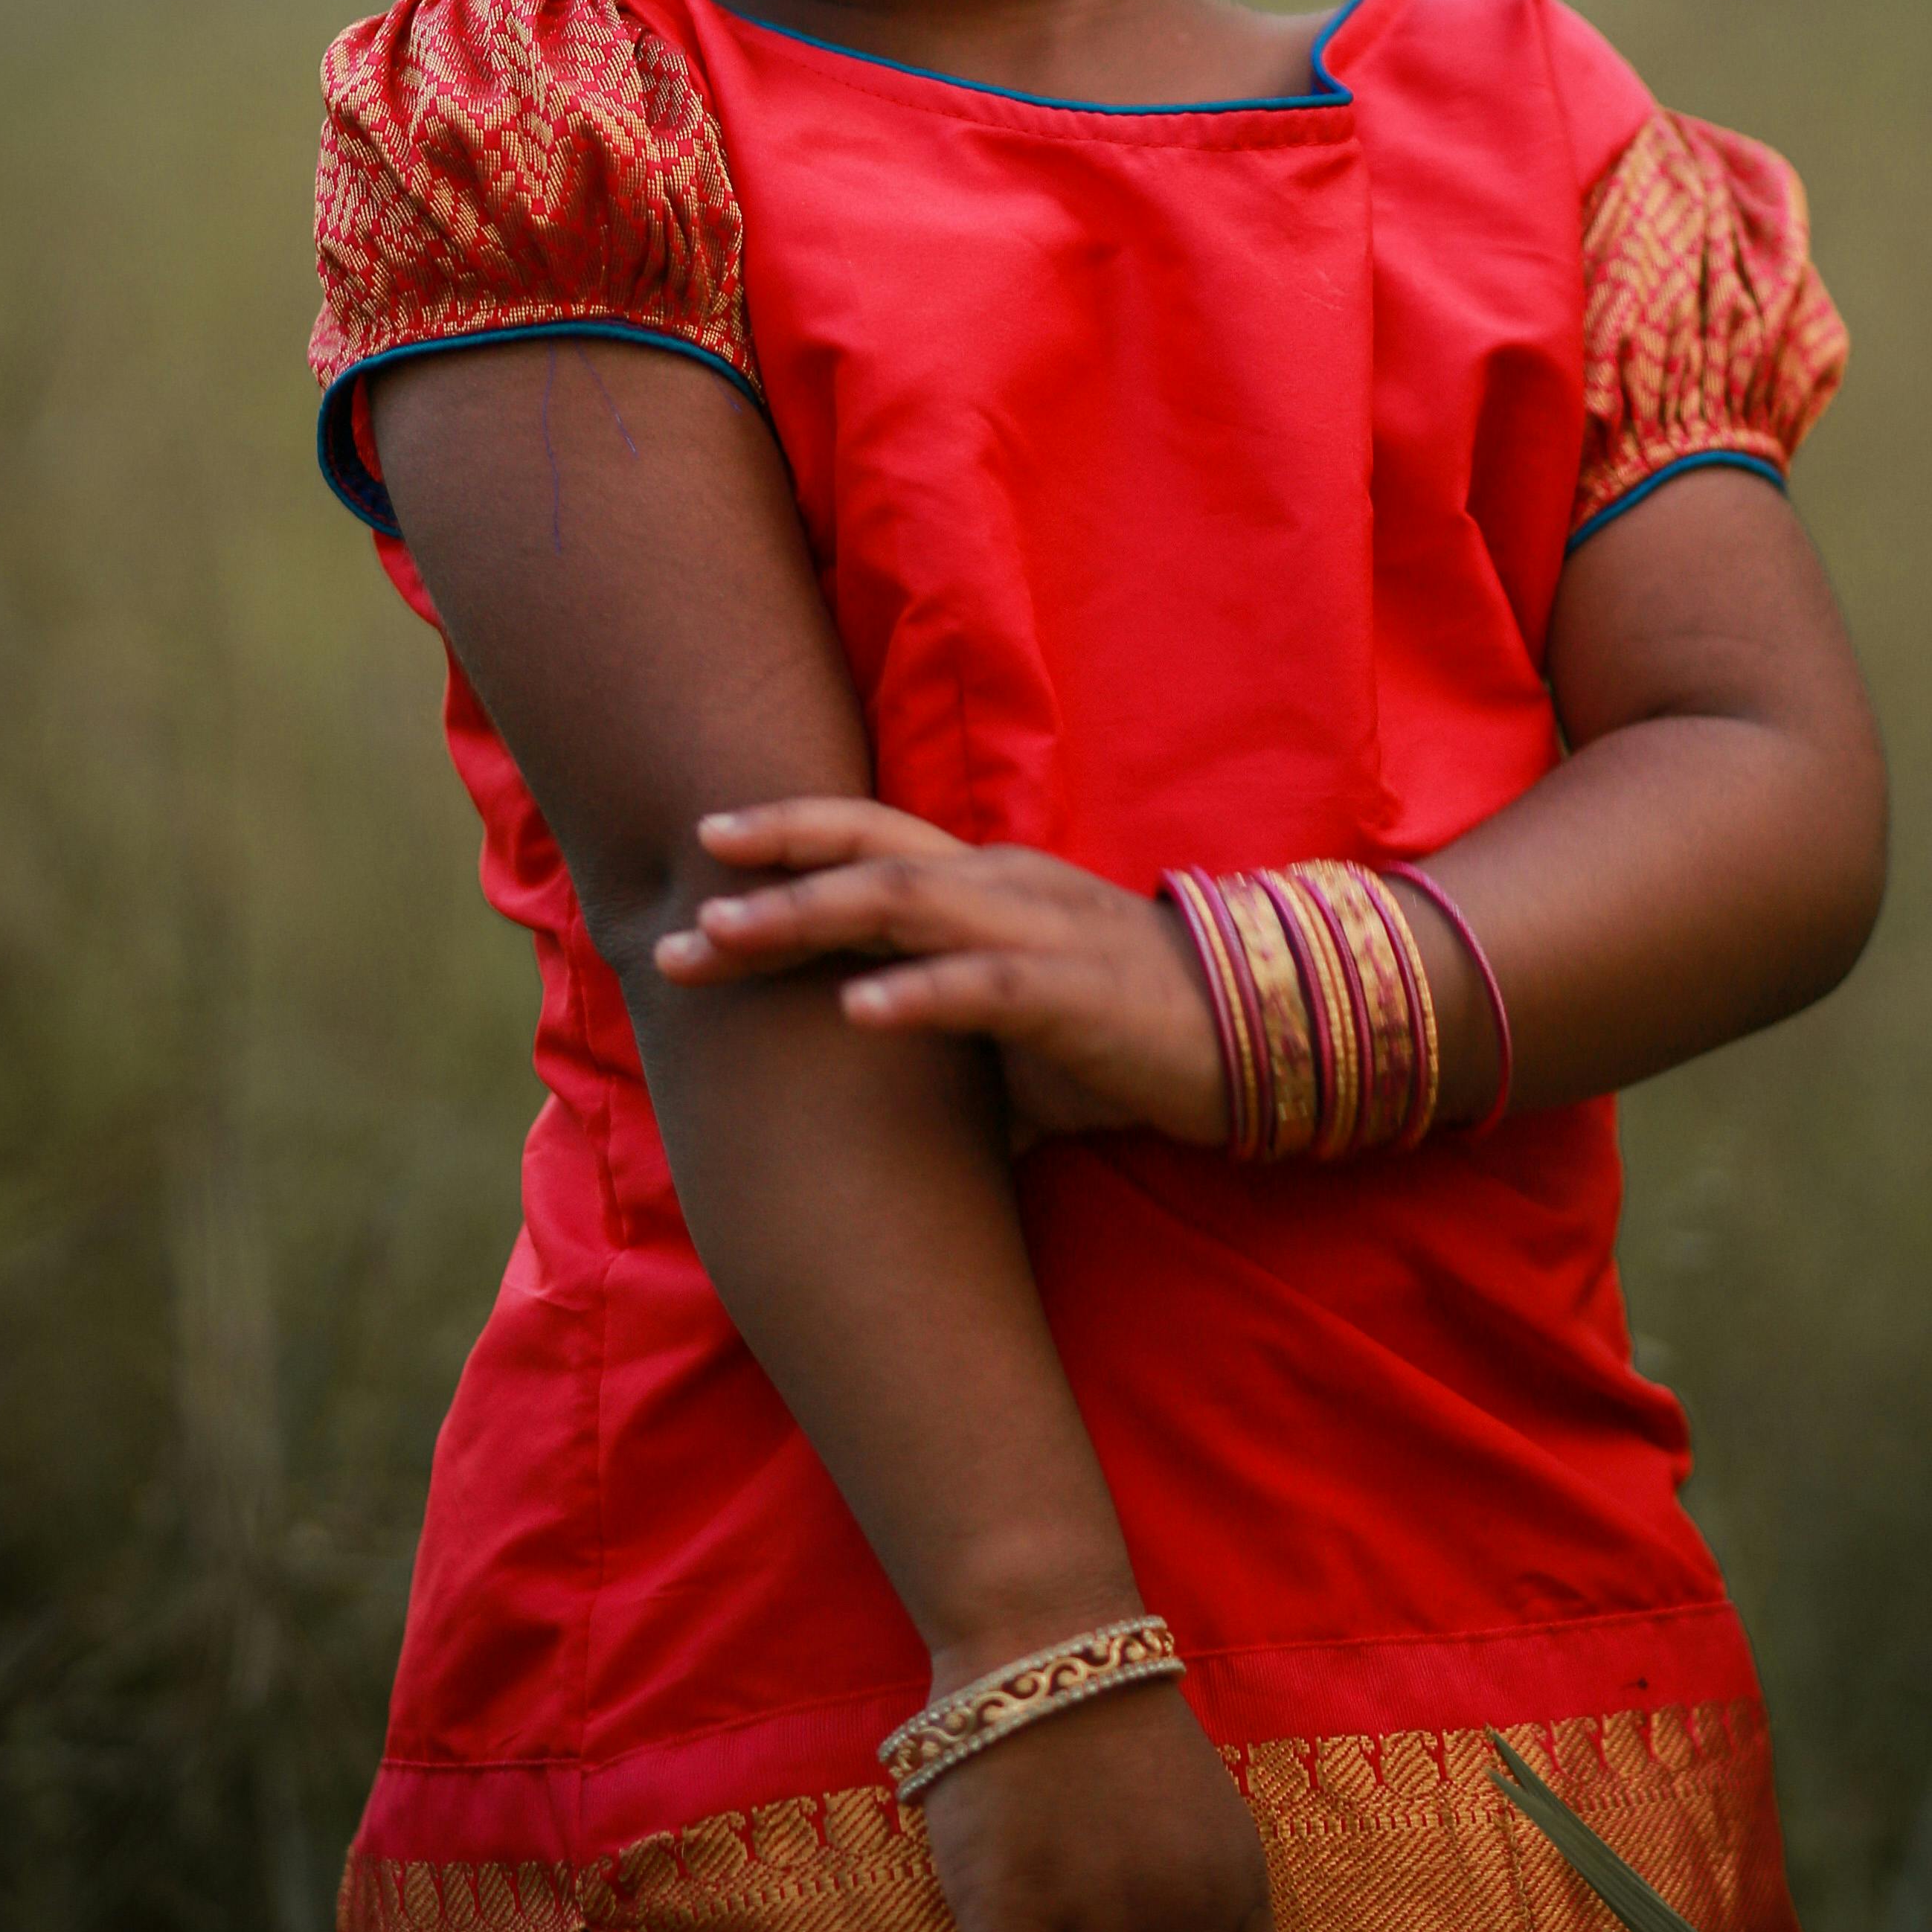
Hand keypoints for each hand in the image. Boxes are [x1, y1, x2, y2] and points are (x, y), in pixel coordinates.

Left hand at [658, 798, 1230, 1144]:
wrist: (1251, 1034)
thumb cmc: (1119, 1033)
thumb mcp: (1008, 1024)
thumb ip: (932, 1035)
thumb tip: (847, 1095)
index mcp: (984, 884)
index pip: (867, 842)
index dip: (784, 836)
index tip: (700, 852)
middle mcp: (1000, 886)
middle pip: (864, 857)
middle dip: (766, 879)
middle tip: (680, 919)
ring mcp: (1037, 929)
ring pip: (904, 901)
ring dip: (806, 918)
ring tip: (726, 941)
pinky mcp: (1074, 990)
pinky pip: (983, 984)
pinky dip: (915, 994)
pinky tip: (854, 1014)